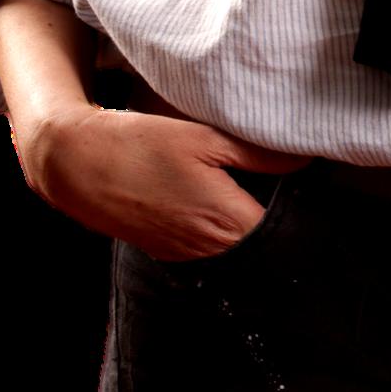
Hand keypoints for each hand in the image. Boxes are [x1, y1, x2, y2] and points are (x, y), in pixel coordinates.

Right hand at [17, 105, 311, 261]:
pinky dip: (218, 230)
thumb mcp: (205, 137)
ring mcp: (185, 254)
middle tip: (285, 189)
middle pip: (260, 246)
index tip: (312, 195)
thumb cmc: (142, 145)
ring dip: (246, 227)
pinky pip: (208, 248)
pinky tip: (216, 200)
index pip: (283, 237)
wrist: (79, 164)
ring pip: (234, 250)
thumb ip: (259, 152)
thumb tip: (305, 158)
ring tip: (251, 192)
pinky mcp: (166, 250)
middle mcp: (208, 249)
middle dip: (276, 222)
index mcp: (225, 222)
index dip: (302, 217)